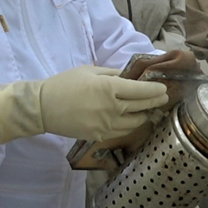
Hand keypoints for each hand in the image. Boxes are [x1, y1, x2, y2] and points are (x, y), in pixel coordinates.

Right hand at [0, 65, 168, 142]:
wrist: (43, 108)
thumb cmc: (65, 84)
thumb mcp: (90, 71)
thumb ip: (113, 73)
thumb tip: (131, 77)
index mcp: (109, 87)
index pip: (141, 90)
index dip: (155, 90)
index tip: (164, 89)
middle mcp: (111, 107)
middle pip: (142, 106)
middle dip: (156, 102)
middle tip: (164, 98)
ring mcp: (106, 125)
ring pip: (135, 122)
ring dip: (146, 116)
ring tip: (151, 110)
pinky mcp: (99, 136)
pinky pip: (122, 132)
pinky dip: (131, 126)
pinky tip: (134, 121)